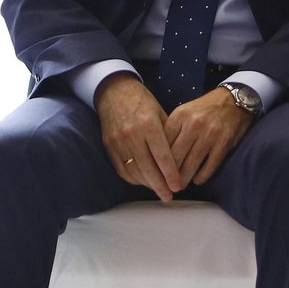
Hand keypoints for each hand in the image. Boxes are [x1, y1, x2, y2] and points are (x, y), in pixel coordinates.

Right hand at [95, 73, 182, 201]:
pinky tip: (144, 181)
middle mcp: (132, 135)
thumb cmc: (142, 100)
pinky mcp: (109, 146)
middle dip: (160, 186)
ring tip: (158, 189)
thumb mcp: (159, 112)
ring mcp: (118, 142)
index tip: (177, 187)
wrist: (113, 91)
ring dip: (147, 184)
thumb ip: (168, 135)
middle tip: (169, 196)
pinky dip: (134, 179)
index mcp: (148, 124)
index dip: (170, 174)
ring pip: (134, 172)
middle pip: (147, 169)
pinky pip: (122, 170)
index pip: (162, 156)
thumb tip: (179, 159)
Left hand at [163, 87, 253, 187]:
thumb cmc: (204, 109)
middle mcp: (193, 125)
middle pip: (175, 156)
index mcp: (180, 116)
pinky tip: (197, 180)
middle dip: (168, 174)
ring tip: (179, 186)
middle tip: (165, 185)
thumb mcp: (184, 112)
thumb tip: (157, 153)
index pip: (163, 143)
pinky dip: (202, 176)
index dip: (157, 161)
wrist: (232, 100)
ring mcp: (209, 134)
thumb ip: (171, 129)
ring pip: (191, 164)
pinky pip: (209, 166)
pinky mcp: (223, 143)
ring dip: (184, 179)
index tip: (154, 173)